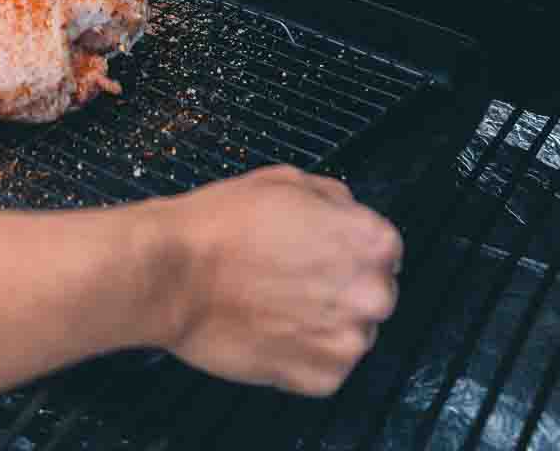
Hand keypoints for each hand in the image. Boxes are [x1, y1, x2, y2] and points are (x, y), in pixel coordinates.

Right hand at [162, 165, 401, 395]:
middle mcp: (371, 294)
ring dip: (324, 323)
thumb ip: (333, 199)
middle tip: (296, 280)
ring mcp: (348, 341)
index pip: (384, 250)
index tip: (322, 252)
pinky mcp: (321, 378)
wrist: (175, 274)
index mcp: (371, 241)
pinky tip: (271, 329)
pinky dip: (303, 354)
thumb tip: (343, 213)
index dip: (347, 248)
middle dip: (342, 288)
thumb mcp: (285, 180)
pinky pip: (326, 368)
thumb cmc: (221, 227)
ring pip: (351, 334)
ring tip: (277, 305)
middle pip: (373, 294)